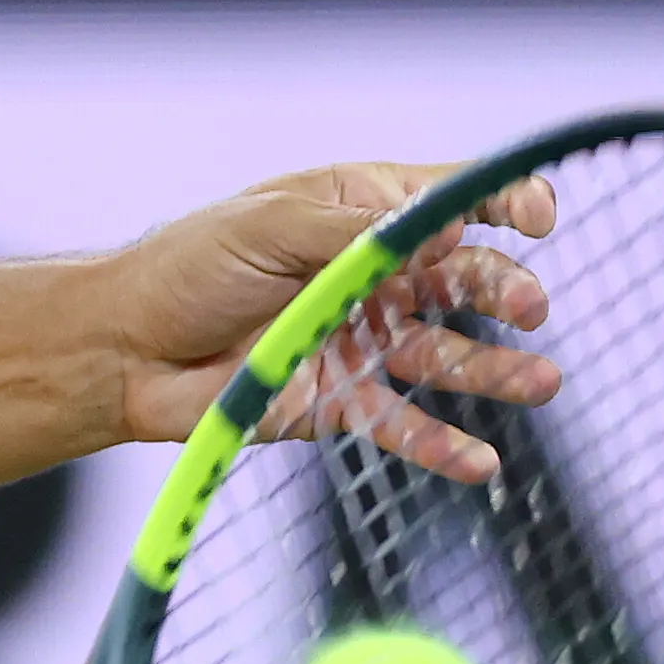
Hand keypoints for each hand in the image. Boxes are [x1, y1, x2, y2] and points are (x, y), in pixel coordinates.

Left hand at [103, 162, 563, 481]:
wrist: (122, 351)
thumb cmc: (187, 269)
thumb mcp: (269, 226)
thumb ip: (356, 230)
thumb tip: (447, 219)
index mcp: (357, 213)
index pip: (450, 199)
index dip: (503, 201)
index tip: (539, 217)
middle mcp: (372, 276)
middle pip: (462, 279)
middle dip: (503, 289)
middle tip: (527, 307)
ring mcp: (360, 341)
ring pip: (448, 357)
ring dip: (498, 372)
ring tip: (541, 382)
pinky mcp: (339, 403)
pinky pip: (404, 425)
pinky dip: (444, 447)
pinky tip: (483, 464)